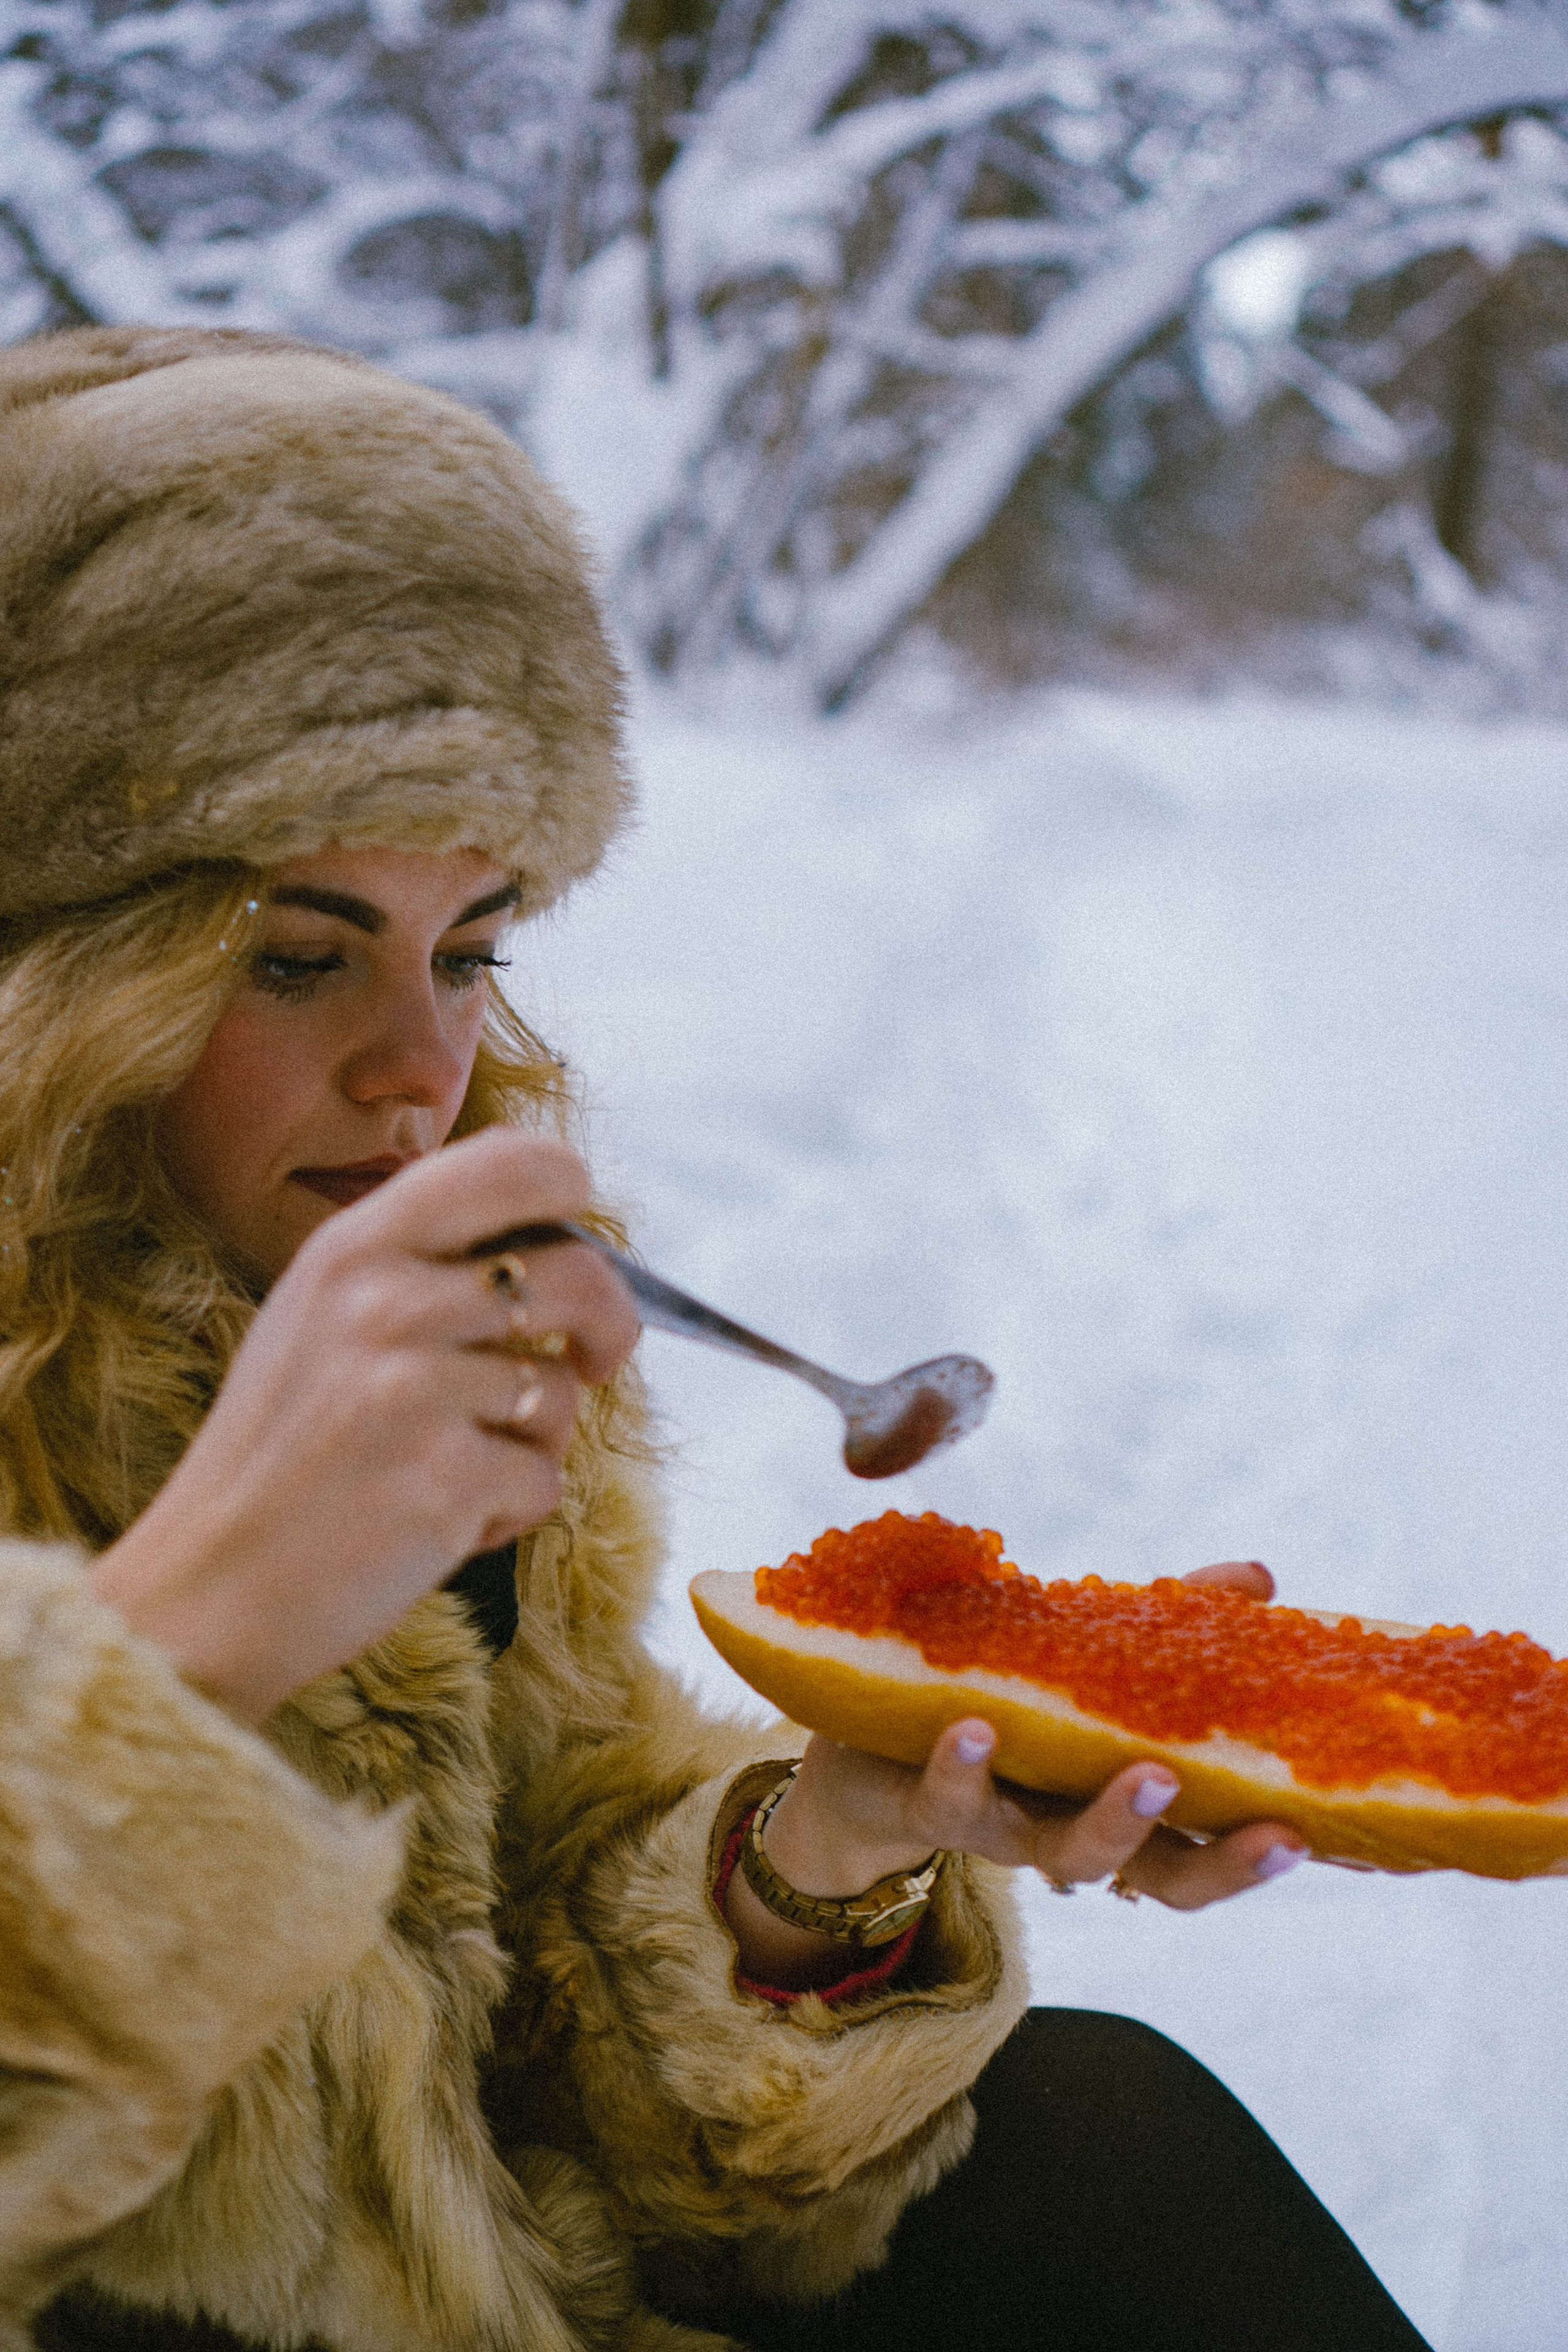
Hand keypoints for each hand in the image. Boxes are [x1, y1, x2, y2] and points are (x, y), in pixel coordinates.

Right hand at [91, 1129, 638, 1720]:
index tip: (580, 1237)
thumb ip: (415, 1256)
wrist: (209, 1586)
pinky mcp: (447, 1480)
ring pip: (561, 1392)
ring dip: (530, 1441)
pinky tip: (440, 1524)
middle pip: (577, 1274)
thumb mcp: (318, 1313)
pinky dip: (510, 1513)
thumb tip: (537, 1204)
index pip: (511, 1164)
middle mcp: (387, 1304)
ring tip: (450, 1469)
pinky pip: (543, 1481)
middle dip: (610, 1322)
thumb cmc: (279, 1454)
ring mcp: (416, 1391)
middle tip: (596, 1357)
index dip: (569, 1189)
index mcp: (356, 1248)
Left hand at [725, 1560, 1305, 1986]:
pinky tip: (976, 1728)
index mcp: (1120, 1801)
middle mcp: (1072, 1831)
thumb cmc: (1000, 1699)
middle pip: (1161, 1877)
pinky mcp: (927, 1808)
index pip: (1207, 1845)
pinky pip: (949, 1800)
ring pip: (1065, 1854)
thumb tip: (1261, 1579)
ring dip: (1111, 1823)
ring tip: (1146, 1773)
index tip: (1315, 1835)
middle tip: (1277, 1836)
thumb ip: (1172, 1617)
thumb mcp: (1086, 1653)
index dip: (1259, 1853)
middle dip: (1219, 1864)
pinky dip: (965, 1767)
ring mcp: (1003, 1828)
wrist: (861, 1748)